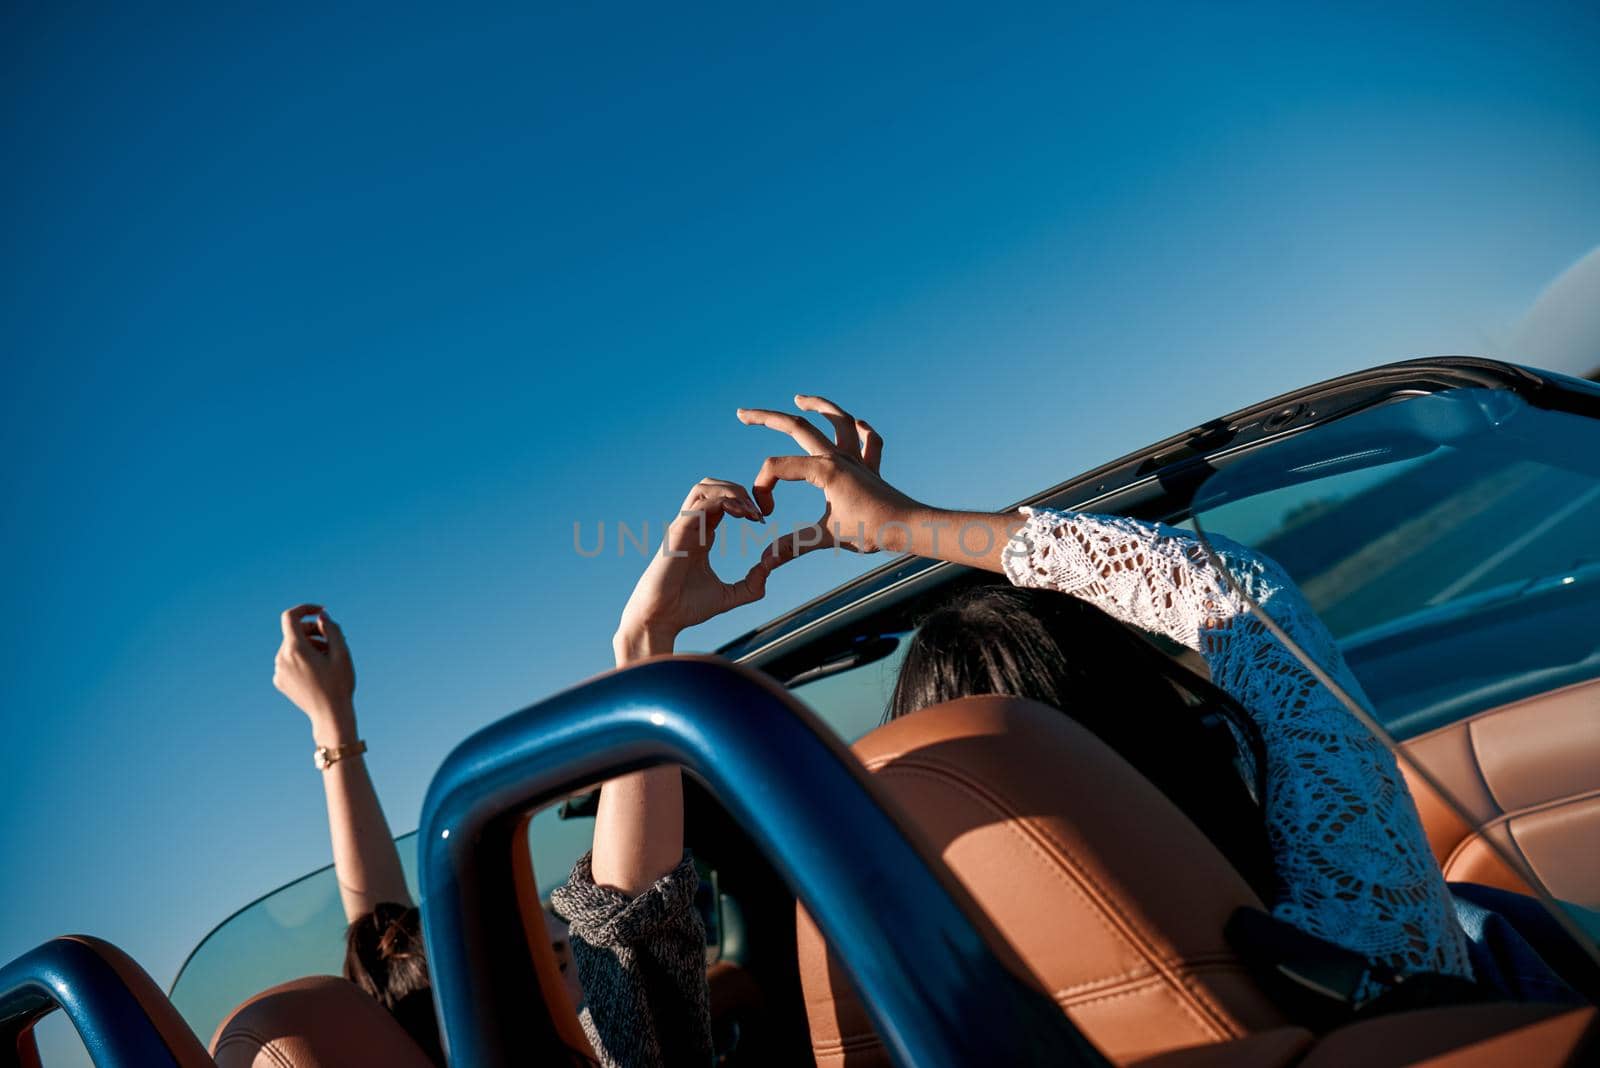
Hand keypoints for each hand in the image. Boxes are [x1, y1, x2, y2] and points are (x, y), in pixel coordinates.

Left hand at [274, 604, 356, 741]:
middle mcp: (282, 658)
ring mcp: (279, 671)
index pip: (290, 617)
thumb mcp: (342, 653)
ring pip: (293, 648)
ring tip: (328, 660)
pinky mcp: (280, 681)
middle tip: (333, 641)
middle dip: (313, 632)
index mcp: (295, 649)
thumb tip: (321, 617)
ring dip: (310, 647)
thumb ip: (331, 629)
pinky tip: (318, 672)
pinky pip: (290, 662)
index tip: (320, 611)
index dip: (305, 609)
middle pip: (294, 633)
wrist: (330, 715)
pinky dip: (303, 660)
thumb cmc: (339, 684)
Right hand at [614, 479, 773, 661]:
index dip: (744, 504)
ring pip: (703, 488)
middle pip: (711, 486)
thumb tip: (771, 567)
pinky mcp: (677, 534)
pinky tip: (741, 515)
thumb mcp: (729, 596)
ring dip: (731, 492)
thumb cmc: (686, 608)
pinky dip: (722, 503)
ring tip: (749, 511)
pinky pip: (699, 506)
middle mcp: (691, 527)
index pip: (721, 502)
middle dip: (738, 490)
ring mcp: (682, 528)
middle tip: (758, 511)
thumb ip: (752, 584)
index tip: (761, 520)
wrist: (660, 620)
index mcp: (701, 535)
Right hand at [738, 395, 924, 564]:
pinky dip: (861, 429)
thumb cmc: (872, 531)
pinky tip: (855, 423)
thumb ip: (792, 546)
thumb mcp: (826, 537)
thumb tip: (763, 561)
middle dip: (766, 418)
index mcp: (823, 470)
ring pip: (836, 420)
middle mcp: (838, 456)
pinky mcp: (871, 468)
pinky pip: (869, 441)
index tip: (766, 514)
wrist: (909, 527)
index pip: (777, 467)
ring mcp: (857, 459)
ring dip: (818, 406)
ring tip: (799, 398)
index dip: (762, 489)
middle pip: (797, 426)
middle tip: (742, 413)